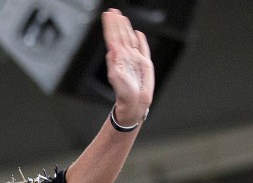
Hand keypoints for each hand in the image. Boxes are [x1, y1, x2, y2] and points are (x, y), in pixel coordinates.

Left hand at [101, 9, 154, 124]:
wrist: (135, 103)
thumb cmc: (124, 93)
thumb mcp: (115, 77)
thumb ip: (113, 61)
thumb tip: (112, 47)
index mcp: (117, 57)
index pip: (113, 37)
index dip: (110, 26)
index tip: (107, 15)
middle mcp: (125, 56)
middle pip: (121, 35)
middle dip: (117, 23)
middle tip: (113, 11)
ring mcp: (135, 59)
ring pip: (130, 39)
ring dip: (126, 28)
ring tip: (122, 17)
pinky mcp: (145, 64)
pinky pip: (143, 48)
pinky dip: (141, 40)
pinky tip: (138, 33)